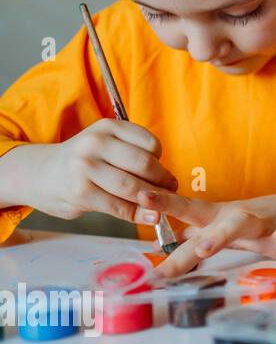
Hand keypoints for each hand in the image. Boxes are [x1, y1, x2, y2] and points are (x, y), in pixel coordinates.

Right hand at [16, 120, 176, 221]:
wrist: (38, 174)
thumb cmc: (82, 162)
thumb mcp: (104, 145)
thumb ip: (131, 155)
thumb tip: (168, 183)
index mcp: (107, 127)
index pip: (150, 143)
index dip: (161, 160)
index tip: (161, 171)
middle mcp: (95, 143)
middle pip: (145, 165)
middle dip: (162, 182)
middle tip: (169, 190)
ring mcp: (85, 168)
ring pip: (133, 187)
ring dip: (153, 199)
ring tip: (160, 204)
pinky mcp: (80, 193)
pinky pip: (119, 206)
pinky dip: (138, 214)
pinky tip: (149, 217)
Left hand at [139, 190, 275, 277]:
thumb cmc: (265, 224)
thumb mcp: (228, 227)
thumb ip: (199, 234)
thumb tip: (164, 241)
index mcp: (218, 219)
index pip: (184, 211)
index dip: (161, 204)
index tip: (135, 197)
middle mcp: (235, 218)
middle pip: (200, 214)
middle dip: (174, 208)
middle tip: (146, 200)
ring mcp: (262, 225)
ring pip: (240, 226)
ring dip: (220, 235)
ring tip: (202, 247)